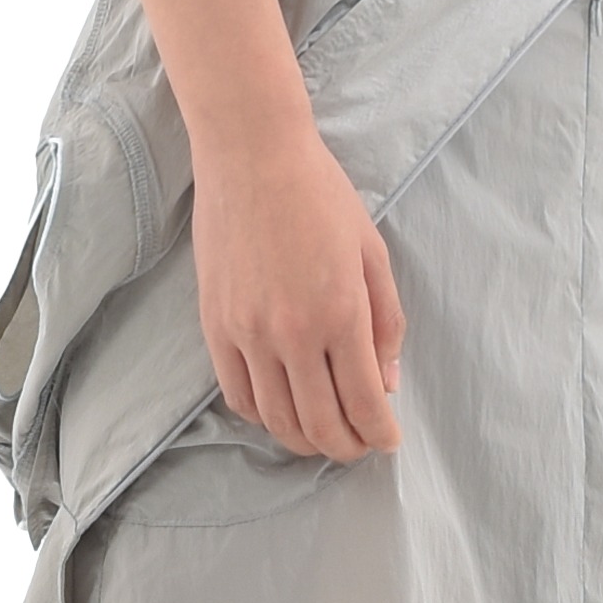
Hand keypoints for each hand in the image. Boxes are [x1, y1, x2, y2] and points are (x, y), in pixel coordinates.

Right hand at [193, 121, 405, 459]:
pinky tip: (281, 412)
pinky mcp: (215, 326)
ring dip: (304, 441)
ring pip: (276, 419)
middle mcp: (292, 333)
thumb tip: (387, 382)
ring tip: (322, 437)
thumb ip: (386, 322)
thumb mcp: (372, 253)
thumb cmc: (320, 195)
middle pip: (320, 423)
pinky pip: (237, 395)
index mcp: (341, 313)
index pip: (363, 401)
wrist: (252, 156)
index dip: (379, 433)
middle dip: (346, 447)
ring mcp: (248, 333)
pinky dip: (263, 416)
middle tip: (358, 447)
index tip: (387, 441)